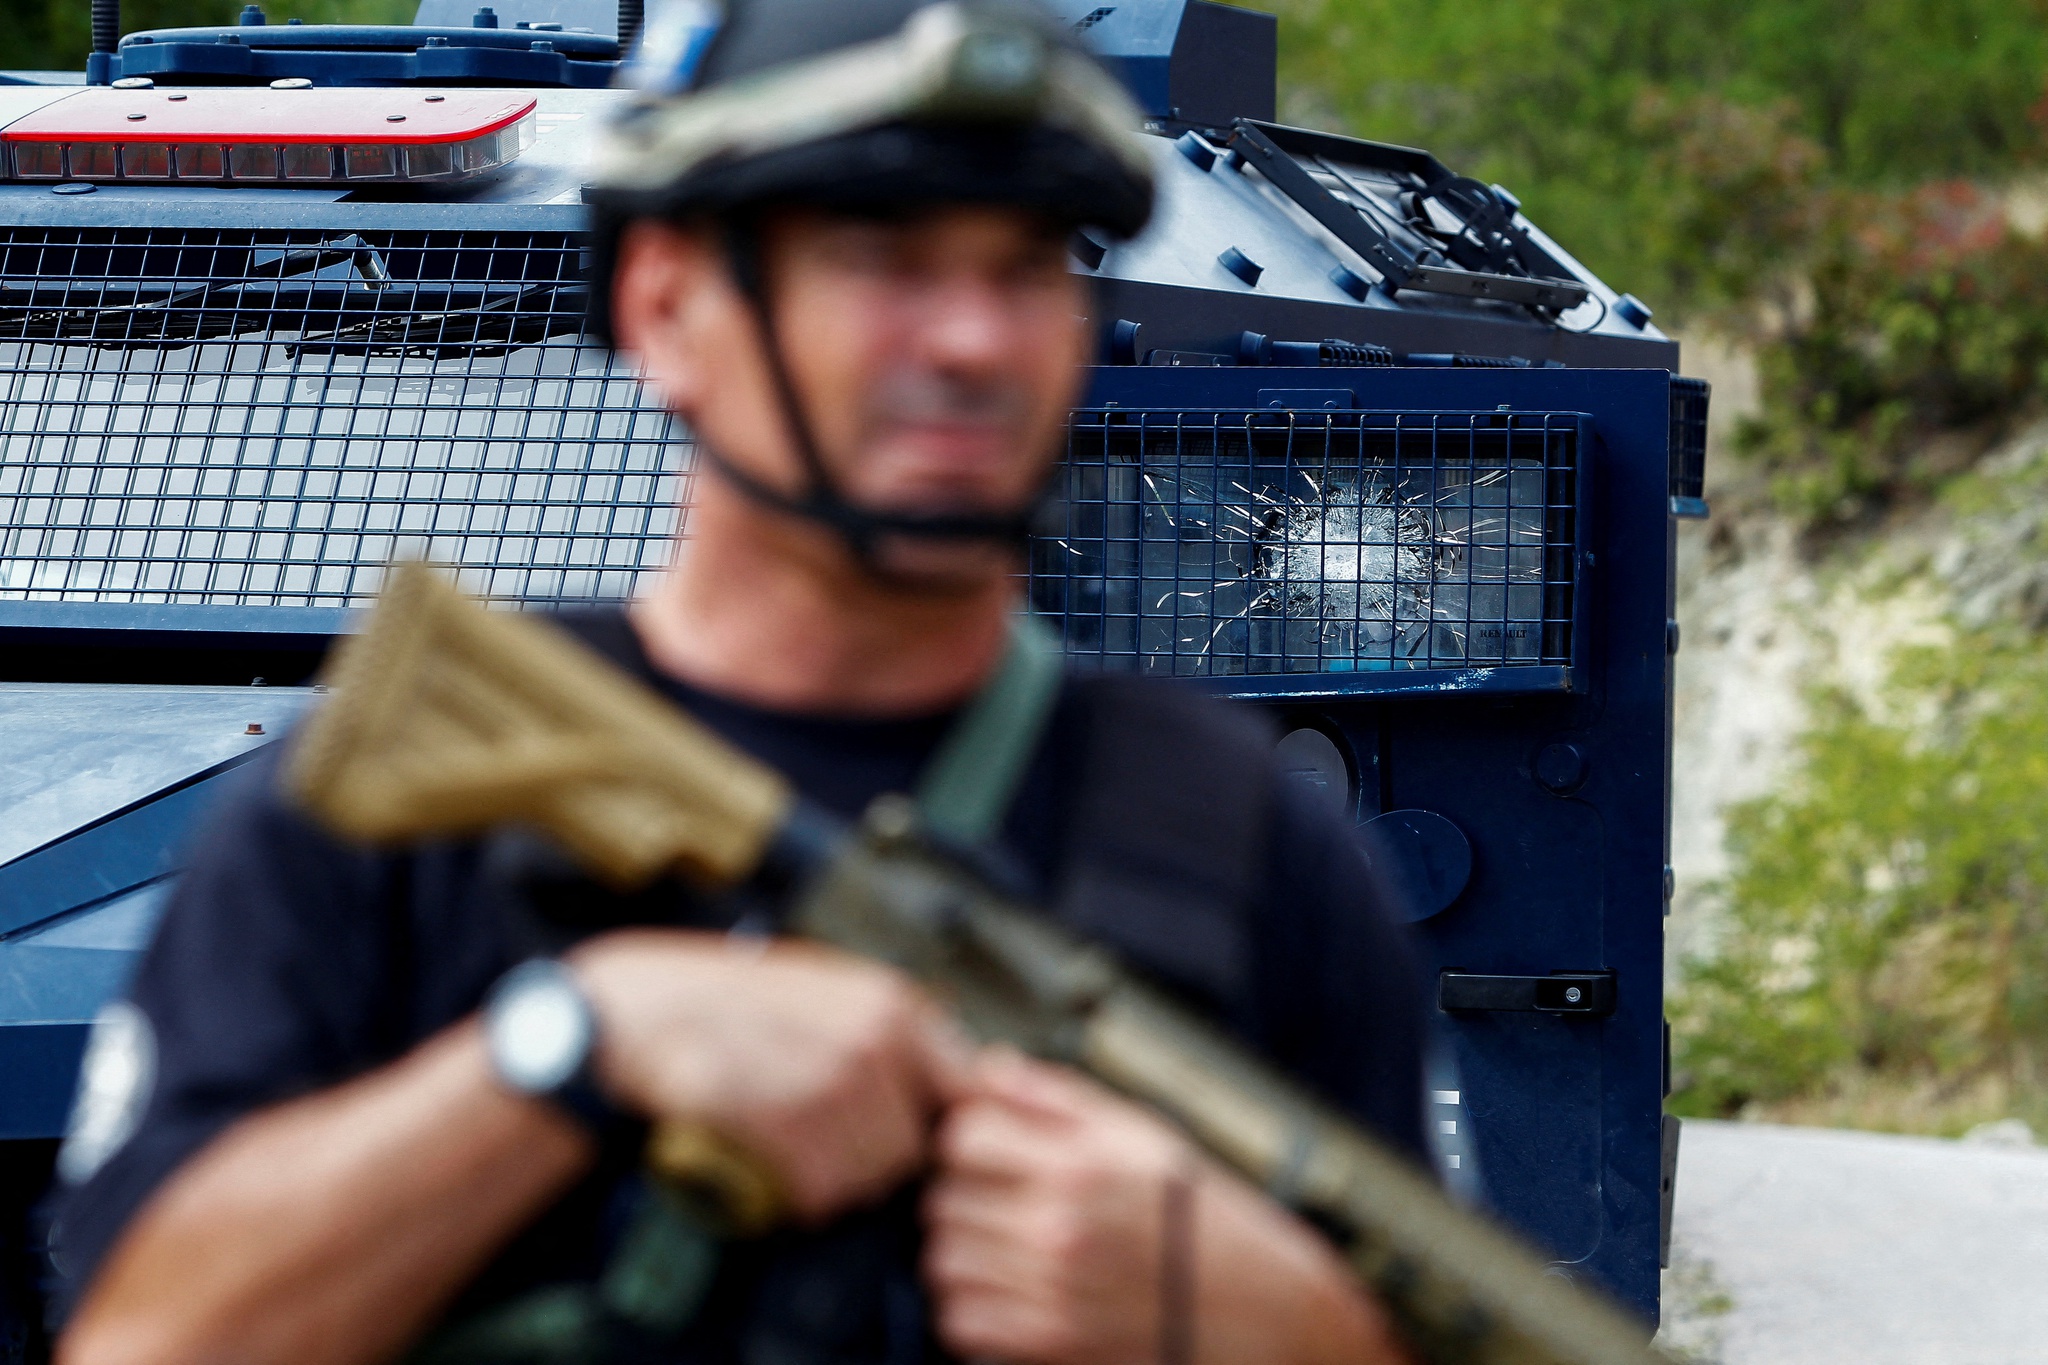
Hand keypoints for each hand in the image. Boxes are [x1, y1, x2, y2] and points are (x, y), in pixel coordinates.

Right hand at [568, 929, 967, 1221]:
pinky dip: (801, 1193)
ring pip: (870, 1175)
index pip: (963, 1088)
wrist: (635, 1014)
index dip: (938, 1119)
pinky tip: (773, 1163)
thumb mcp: (823, 982)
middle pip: (913, 1144)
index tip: (912, 1129)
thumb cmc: (727, 997)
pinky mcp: (783, 1130)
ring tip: (795, 1148)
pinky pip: (822, 1192)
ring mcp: (827, 1086)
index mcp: (890, 1004)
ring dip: (837, 1177)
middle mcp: (870, 1043)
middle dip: (877, 1155)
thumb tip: (957, 1074)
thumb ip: (891, 1024)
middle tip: (827, 1141)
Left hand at [922, 1049, 1411, 1364]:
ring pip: (944, 1261)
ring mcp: (1052, 1290)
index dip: (969, 1139)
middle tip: (997, 1203)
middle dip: (963, 1196)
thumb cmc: (1208, 1220)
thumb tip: (989, 1067)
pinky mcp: (1051, 1344)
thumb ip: (1057, 1099)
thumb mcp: (1144, 1135)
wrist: (1264, 1310)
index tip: (989, 1151)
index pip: (963, 1136)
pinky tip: (1008, 1293)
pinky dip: (972, 1309)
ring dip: (962, 1253)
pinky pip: (963, 1322)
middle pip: (943, 1199)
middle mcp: (1061, 1225)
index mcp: (1082, 1164)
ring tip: (1002, 1248)